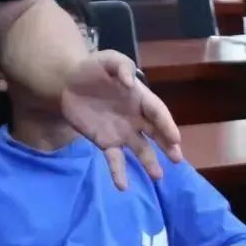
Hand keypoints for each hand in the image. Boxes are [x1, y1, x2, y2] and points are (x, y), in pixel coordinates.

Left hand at [61, 51, 181, 189]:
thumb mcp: (108, 59)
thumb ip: (121, 67)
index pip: (157, 112)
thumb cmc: (92, 68)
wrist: (67, 82)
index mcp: (140, 97)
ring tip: (157, 176)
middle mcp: (135, 117)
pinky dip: (119, 173)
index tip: (175, 138)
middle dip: (168, 145)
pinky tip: (122, 186)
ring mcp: (122, 132)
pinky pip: (114, 159)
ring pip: (140, 149)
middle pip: (155, 133)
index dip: (167, 124)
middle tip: (177, 158)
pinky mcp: (106, 142)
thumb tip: (130, 83)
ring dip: (149, 162)